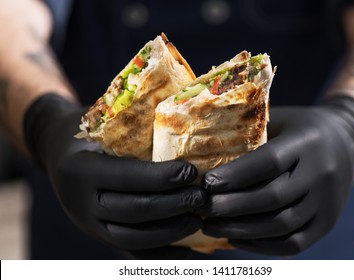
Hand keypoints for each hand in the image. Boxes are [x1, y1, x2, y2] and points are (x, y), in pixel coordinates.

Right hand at [24, 94, 204, 257]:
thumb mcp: (100, 124)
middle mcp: (80, 201)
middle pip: (132, 210)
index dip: (161, 178)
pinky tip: (187, 250)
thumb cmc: (87, 131)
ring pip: (132, 238)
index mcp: (81, 168)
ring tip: (197, 219)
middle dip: (172, 206)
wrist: (56, 150)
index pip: (126, 177)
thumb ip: (130, 127)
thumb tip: (181, 117)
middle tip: (201, 197)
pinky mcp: (97, 235)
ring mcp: (87, 223)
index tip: (190, 173)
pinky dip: (160, 254)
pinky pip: (130, 253)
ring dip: (170, 232)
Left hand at [199, 96, 353, 255]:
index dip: (235, 175)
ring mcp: (327, 203)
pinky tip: (236, 237)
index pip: (270, 162)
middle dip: (231, 207)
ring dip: (241, 230)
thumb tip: (207, 152)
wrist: (347, 143)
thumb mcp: (281, 119)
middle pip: (273, 198)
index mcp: (307, 143)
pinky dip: (261, 245)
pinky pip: (293, 243)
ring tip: (211, 226)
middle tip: (202, 208)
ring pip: (281, 225)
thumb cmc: (301, 129)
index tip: (206, 184)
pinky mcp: (327, 223)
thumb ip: (253, 133)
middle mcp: (321, 174)